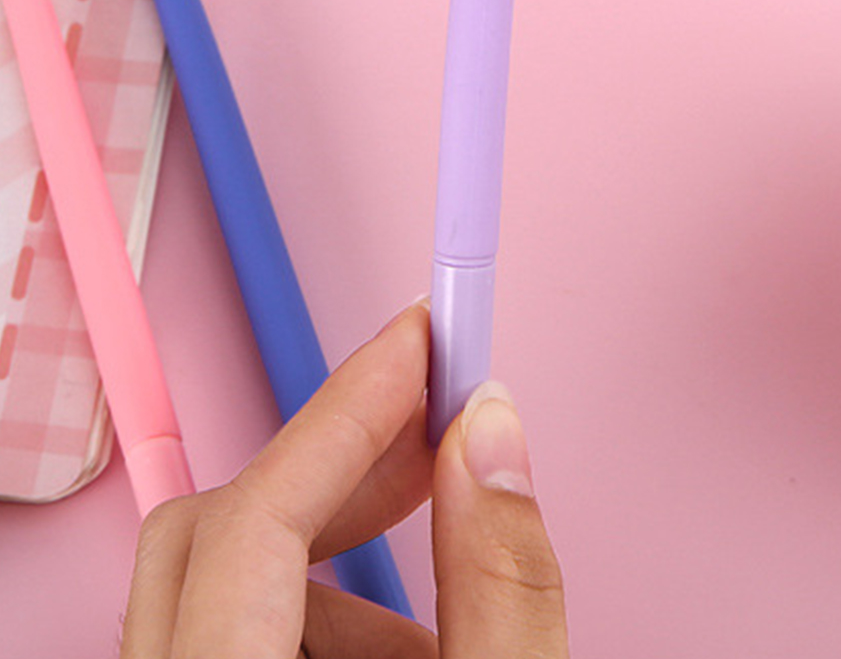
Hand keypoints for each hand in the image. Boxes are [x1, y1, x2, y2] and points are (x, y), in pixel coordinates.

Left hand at [119, 301, 571, 656]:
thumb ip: (499, 580)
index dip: (346, 412)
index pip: (251, 522)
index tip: (421, 339)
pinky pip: (228, 633)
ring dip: (346, 561)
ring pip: (224, 586)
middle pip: (215, 533)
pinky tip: (414, 650)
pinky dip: (323, 617)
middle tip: (447, 425)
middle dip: (346, 469)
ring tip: (451, 609)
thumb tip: (493, 434)